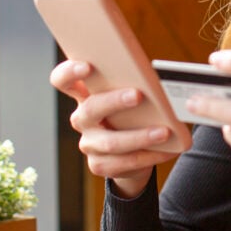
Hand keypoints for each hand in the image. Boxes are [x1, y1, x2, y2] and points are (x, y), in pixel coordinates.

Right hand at [50, 59, 177, 196]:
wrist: (133, 151)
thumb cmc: (134, 112)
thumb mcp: (131, 95)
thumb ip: (134, 84)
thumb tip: (153, 81)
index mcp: (85, 94)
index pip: (63, 80)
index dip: (70, 72)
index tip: (87, 66)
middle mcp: (82, 119)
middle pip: (91, 109)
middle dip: (115, 101)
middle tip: (138, 95)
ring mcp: (89, 143)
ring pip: (111, 142)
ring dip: (140, 136)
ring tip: (165, 131)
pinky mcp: (100, 165)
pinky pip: (125, 162)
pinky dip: (149, 156)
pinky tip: (168, 150)